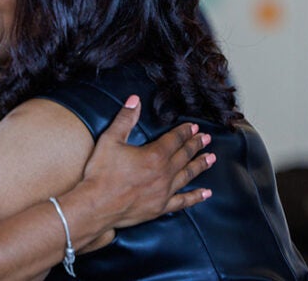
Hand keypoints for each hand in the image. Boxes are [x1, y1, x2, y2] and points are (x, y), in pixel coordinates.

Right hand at [75, 95, 214, 234]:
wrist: (96, 205)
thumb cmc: (100, 173)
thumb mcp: (110, 140)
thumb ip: (125, 119)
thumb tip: (135, 100)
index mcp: (154, 155)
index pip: (174, 139)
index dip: (185, 132)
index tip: (194, 127)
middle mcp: (164, 173)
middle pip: (184, 156)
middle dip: (196, 145)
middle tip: (207, 139)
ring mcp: (164, 192)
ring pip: (187, 175)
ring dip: (200, 165)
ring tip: (211, 158)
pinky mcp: (160, 207)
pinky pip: (183, 201)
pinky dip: (196, 197)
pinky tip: (206, 193)